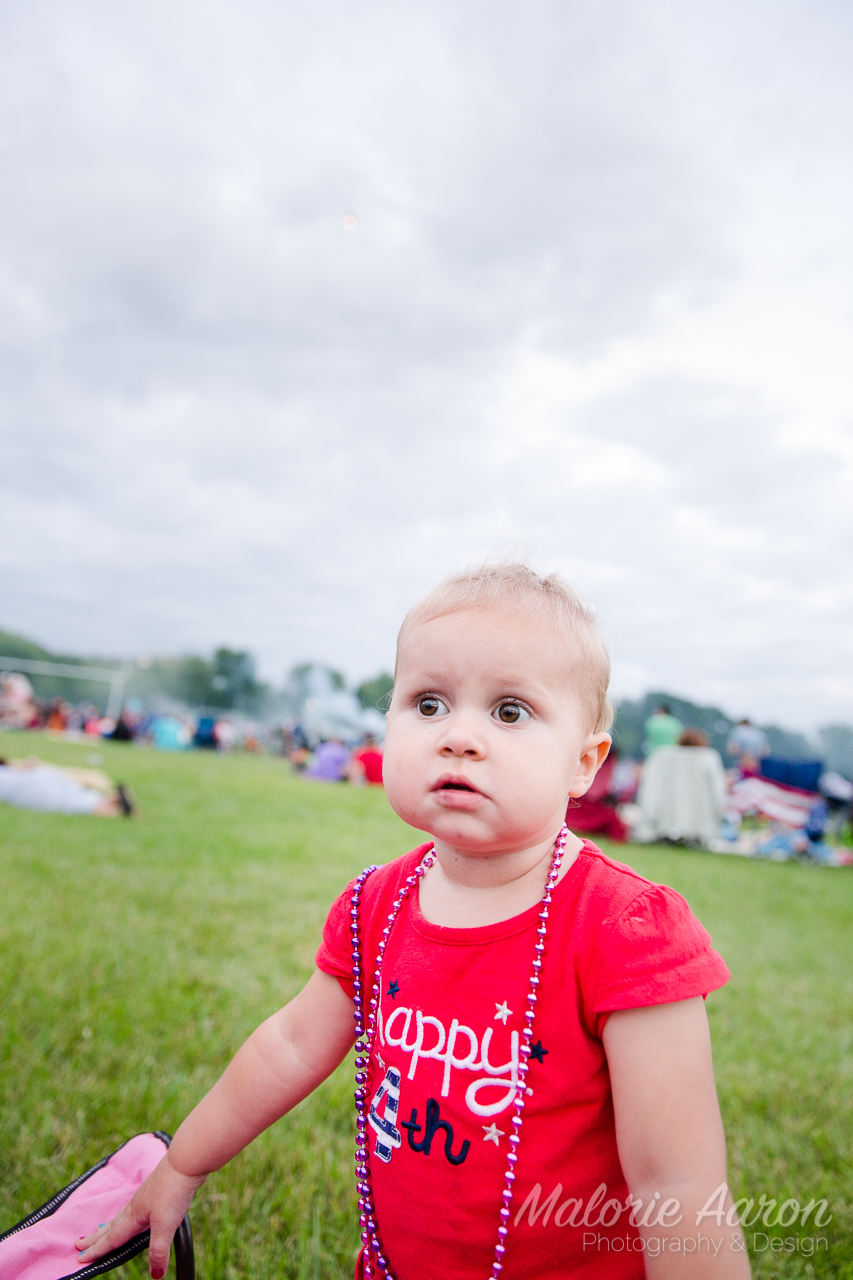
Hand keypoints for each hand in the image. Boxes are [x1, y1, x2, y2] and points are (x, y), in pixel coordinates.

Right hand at [75, 1154, 206, 1277]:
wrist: (187, 1160)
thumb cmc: (173, 1190)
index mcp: (134, 1215)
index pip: (111, 1238)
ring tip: (101, 1231)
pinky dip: (127, 1215)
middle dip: (95, 1238)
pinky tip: (135, 1213)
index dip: (96, 1250)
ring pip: (122, 1215)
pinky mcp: (158, 1190)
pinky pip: (135, 1208)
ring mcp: (146, 1196)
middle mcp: (136, 1205)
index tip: (80, 1258)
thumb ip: (158, 1250)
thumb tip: (155, 1276)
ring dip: (110, 1226)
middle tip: (79, 1244)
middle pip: (111, 1225)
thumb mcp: (166, 1224)